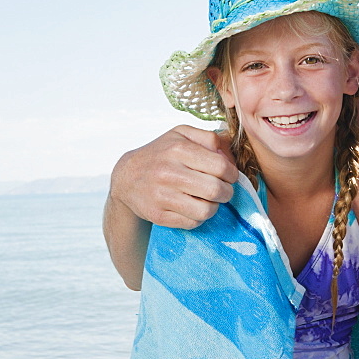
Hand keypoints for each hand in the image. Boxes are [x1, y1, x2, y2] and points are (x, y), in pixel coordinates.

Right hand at [110, 125, 237, 228]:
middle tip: (223, 190)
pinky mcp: (158, 215)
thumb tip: (230, 157)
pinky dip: (199, 217)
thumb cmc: (160, 154)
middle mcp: (169, 173)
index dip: (232, 174)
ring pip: (206, 210)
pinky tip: (194, 207)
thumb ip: (209, 138)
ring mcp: (162, 196)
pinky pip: (192, 223)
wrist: (126, 177)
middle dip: (227, 192)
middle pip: (216, 190)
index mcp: (178, 149)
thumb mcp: (182, 135)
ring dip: (214, 206)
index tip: (229, 176)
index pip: (220, 166)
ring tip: (208, 199)